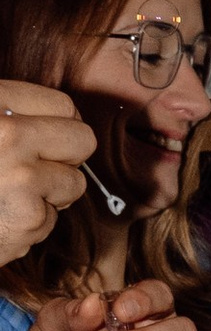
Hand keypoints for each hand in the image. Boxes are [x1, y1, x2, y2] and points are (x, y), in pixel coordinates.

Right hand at [0, 86, 98, 260]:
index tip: (46, 140)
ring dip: (50, 195)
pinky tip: (1, 219)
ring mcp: (20, 176)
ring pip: (75, 183)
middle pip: (82, 140)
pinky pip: (53, 218)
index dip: (60, 126)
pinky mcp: (28, 217)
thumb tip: (70, 119)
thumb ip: (11, 116)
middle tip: (34, 170)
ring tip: (10, 196)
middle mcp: (7, 134)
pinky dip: (31, 225)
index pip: (64, 106)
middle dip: (66, 159)